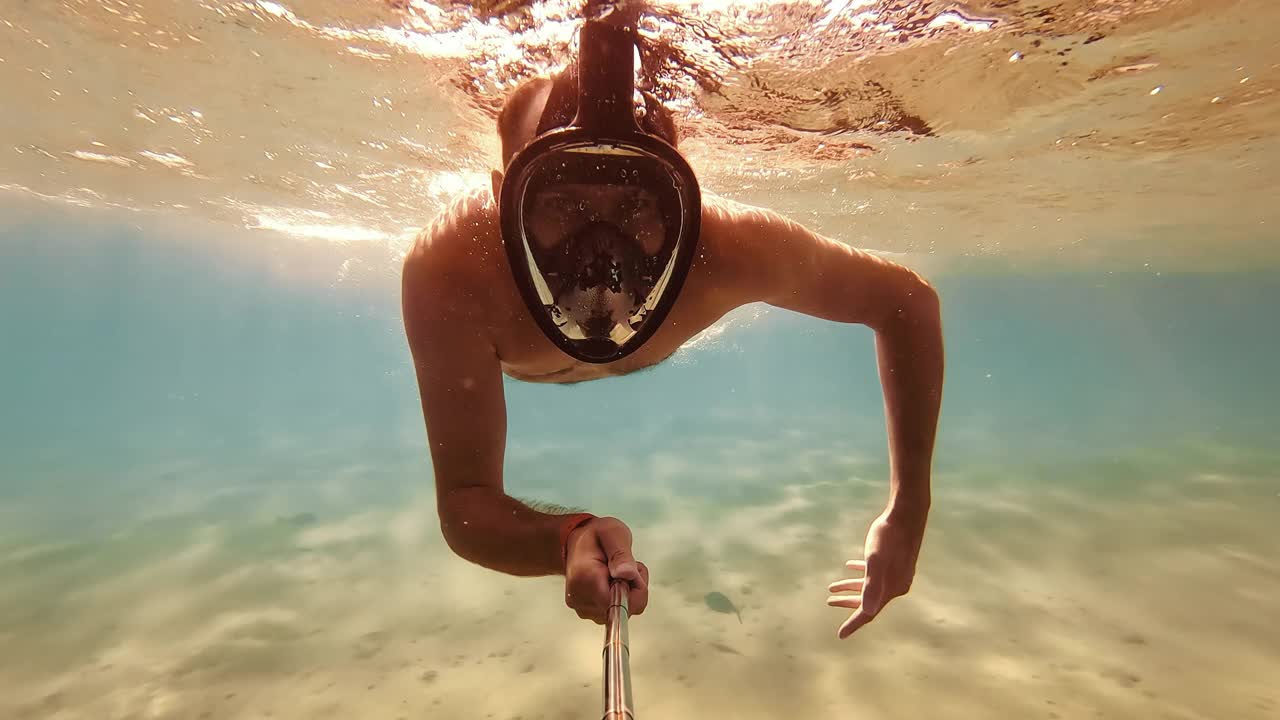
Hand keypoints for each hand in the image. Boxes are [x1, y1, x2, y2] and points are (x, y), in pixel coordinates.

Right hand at [564, 516, 648, 623]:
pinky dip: (619, 600)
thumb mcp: (613, 533)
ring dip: (627, 594)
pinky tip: (612, 582)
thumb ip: (621, 554)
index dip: (636, 587)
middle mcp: (579, 598)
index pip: (620, 602)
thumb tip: (627, 574)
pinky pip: (613, 614)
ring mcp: (581, 608)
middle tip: (627, 566)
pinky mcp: (585, 612)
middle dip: (633, 589)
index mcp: (585, 577)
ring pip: (620, 614)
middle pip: (623, 610)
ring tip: (618, 573)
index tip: (633, 567)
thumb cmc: (596, 536)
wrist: (576, 543)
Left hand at [827, 506, 925, 638]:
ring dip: (852, 587)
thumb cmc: (888, 537)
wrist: (906, 515)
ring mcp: (897, 574)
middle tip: (829, 602)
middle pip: (868, 600)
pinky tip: (850, 565)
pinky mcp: (896, 562)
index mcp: (891, 589)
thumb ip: (871, 586)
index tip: (840, 635)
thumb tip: (867, 610)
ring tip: (833, 586)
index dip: (853, 624)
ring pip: (870, 586)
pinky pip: (875, 572)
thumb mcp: (875, 560)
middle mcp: (896, 585)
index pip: (869, 613)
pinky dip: (861, 572)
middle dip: (848, 603)